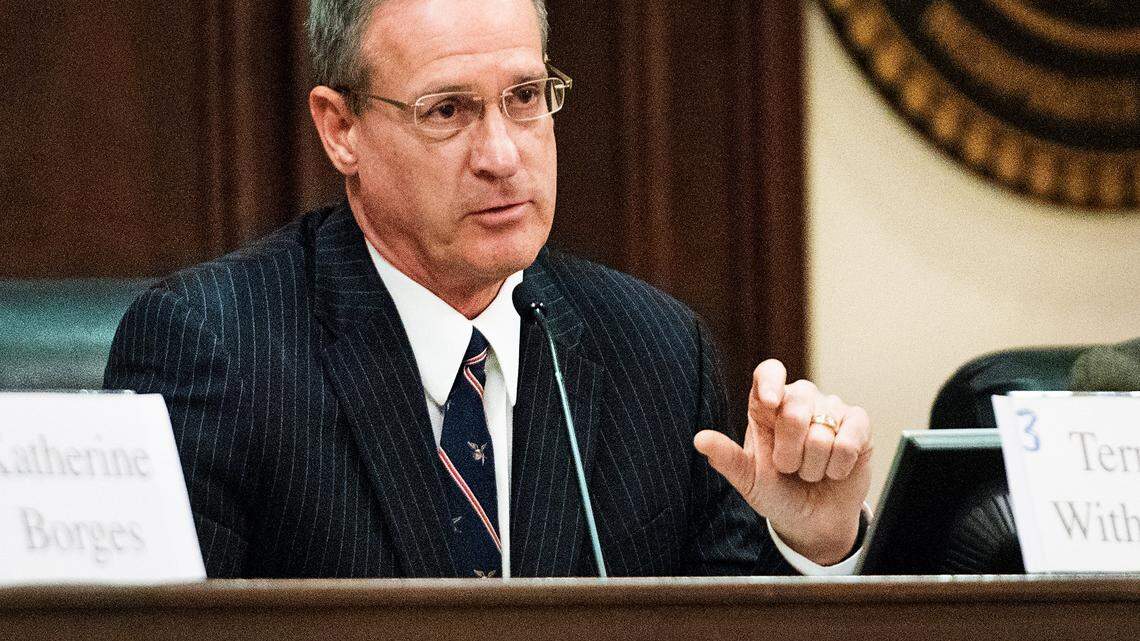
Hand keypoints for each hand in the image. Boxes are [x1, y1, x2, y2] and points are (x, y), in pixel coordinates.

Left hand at [693, 359, 871, 565]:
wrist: (813, 522)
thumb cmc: (778, 494)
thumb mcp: (749, 481)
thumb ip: (726, 458)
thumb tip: (699, 438)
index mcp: (768, 406)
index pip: (769, 372)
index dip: (772, 381)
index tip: (771, 404)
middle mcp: (800, 401)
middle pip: (797, 403)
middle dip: (790, 449)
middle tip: (789, 468)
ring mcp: (831, 410)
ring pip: (823, 429)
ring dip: (814, 465)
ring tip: (810, 473)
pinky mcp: (859, 426)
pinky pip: (850, 438)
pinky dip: (839, 464)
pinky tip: (834, 472)